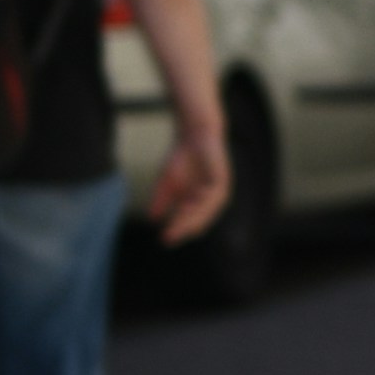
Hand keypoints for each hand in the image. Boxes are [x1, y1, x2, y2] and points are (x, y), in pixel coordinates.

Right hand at [149, 117, 229, 243]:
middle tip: (169, 237)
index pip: (190, 224)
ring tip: (178, 226)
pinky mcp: (222, 181)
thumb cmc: (182, 158)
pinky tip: (188, 207)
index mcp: (200, 205)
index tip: (164, 240)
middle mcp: (211, 202)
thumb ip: (162, 200)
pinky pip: (213, 198)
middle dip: (183, 229)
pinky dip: (201, 205)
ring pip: (206, 213)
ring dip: (191, 220)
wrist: (193, 134)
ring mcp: (218, 192)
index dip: (178, 231)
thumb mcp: (167, 182)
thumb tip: (152, 219)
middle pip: (199, 222)